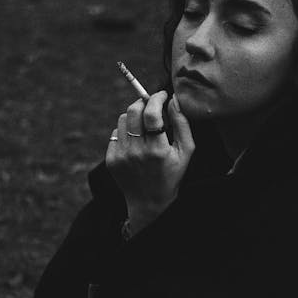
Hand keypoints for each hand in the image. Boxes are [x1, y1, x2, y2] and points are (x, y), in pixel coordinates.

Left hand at [105, 91, 194, 233]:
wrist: (149, 202)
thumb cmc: (172, 174)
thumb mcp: (186, 151)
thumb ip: (182, 124)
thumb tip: (173, 100)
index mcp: (158, 150)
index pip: (151, 113)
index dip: (156, 98)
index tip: (162, 95)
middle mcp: (137, 152)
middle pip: (133, 110)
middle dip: (143, 102)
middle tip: (151, 104)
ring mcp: (121, 156)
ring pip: (122, 119)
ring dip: (134, 116)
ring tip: (144, 127)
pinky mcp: (111, 159)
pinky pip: (115, 133)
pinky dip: (126, 132)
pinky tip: (135, 143)